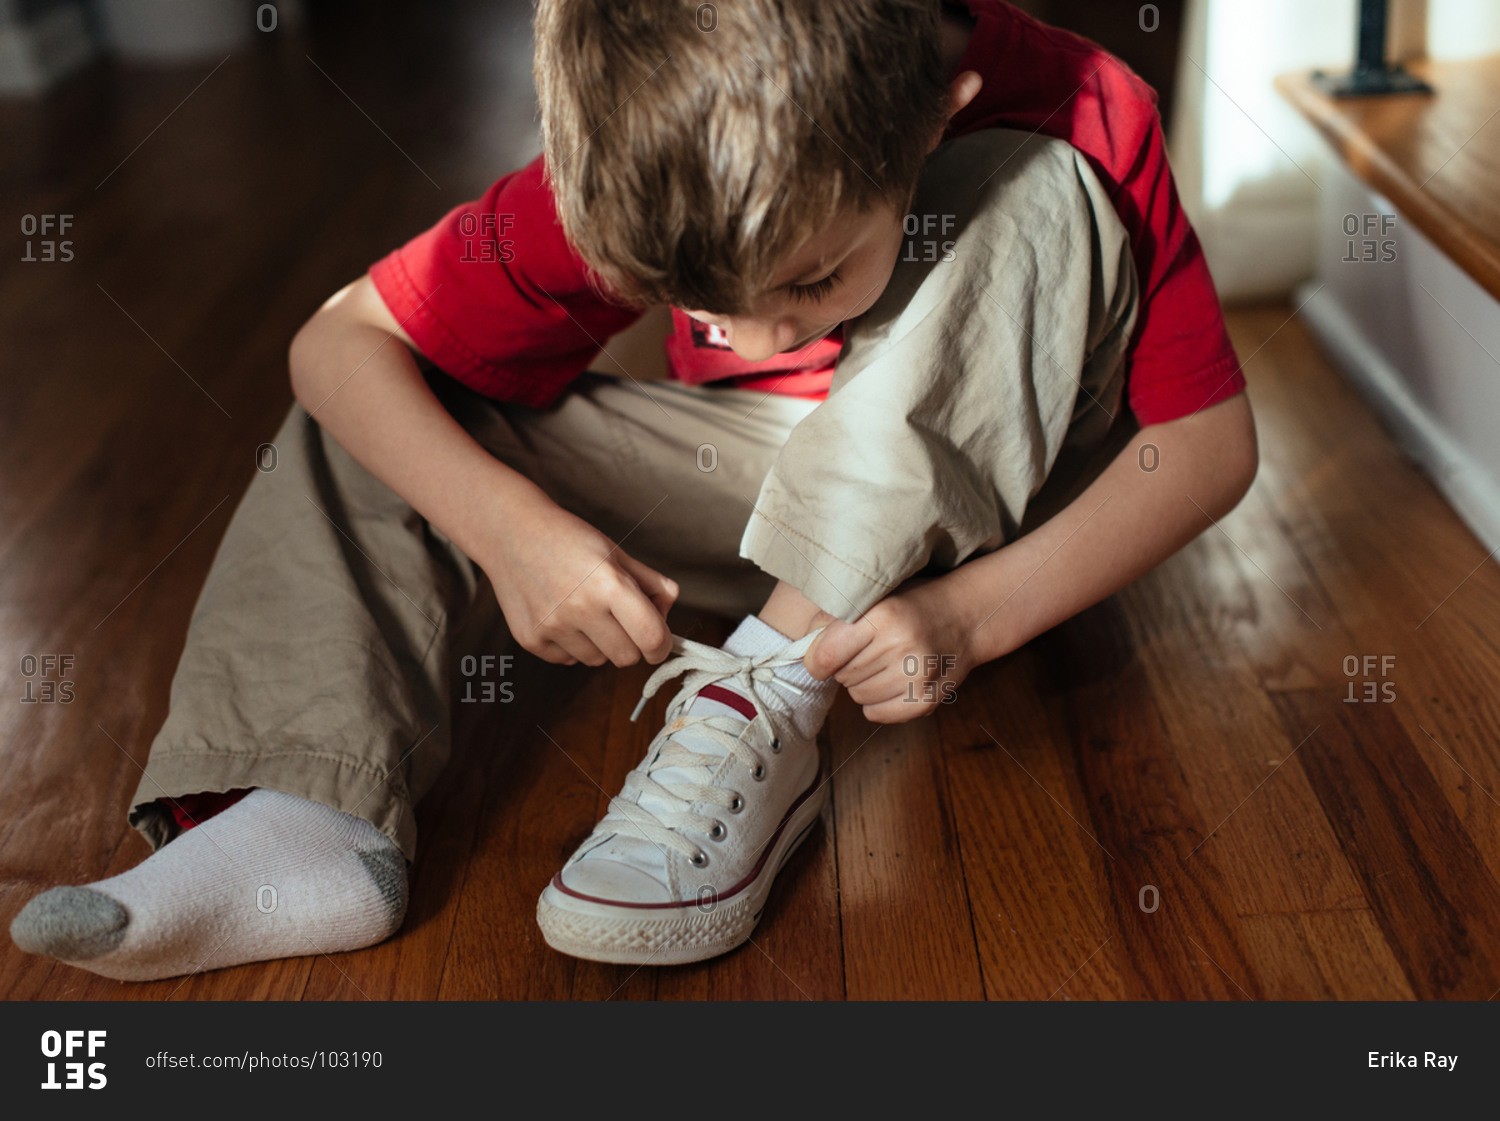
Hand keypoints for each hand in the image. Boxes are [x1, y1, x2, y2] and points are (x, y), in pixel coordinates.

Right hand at [483, 492, 677, 666]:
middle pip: (627, 658)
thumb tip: (667, 615)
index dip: (662, 645)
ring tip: (584, 611)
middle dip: (632, 644)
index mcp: (609, 584)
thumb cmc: (569, 539)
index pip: (652, 638)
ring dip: (600, 644)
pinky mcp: (531, 640)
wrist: (512, 532)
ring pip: (598, 661)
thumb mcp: (618, 552)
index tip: (659, 642)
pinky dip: (572, 645)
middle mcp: (580, 609)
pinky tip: (562, 615)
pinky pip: (569, 660)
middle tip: (620, 620)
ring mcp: (553, 627)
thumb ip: (652, 584)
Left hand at [804, 575, 978, 723]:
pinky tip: (891, 681)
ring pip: (857, 696)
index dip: (816, 660)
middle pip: (842, 676)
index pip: (826, 655)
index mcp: (884, 616)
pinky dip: (876, 702)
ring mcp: (917, 677)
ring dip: (861, 683)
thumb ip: (837, 616)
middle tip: (865, 651)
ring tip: (882, 663)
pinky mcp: (926, 701)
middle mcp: (901, 647)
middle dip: (845, 666)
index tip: (821, 657)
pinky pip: (876, 713)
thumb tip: (803, 644)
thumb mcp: (875, 595)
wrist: (966, 617)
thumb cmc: (911, 605)